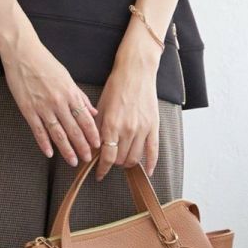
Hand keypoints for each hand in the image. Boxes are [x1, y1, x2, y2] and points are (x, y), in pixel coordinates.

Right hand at [0, 40, 99, 164]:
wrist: (22, 53)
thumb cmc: (45, 63)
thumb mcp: (67, 77)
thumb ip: (80, 96)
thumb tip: (92, 112)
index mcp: (70, 93)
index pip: (85, 119)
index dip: (92, 134)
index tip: (98, 145)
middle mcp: (59, 102)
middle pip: (74, 129)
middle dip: (82, 146)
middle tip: (88, 158)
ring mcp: (42, 107)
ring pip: (58, 133)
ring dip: (67, 149)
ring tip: (73, 160)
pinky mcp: (28, 109)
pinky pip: (38, 130)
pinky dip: (44, 143)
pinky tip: (49, 153)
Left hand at [93, 54, 160, 181]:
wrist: (136, 72)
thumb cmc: (116, 87)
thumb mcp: (101, 107)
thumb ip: (98, 130)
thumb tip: (94, 149)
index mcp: (112, 125)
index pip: (107, 157)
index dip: (102, 169)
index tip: (99, 174)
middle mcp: (128, 130)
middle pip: (120, 159)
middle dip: (113, 162)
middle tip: (109, 159)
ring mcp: (143, 129)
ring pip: (134, 158)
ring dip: (127, 162)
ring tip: (122, 158)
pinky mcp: (154, 127)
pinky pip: (153, 151)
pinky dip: (150, 164)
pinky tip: (147, 171)